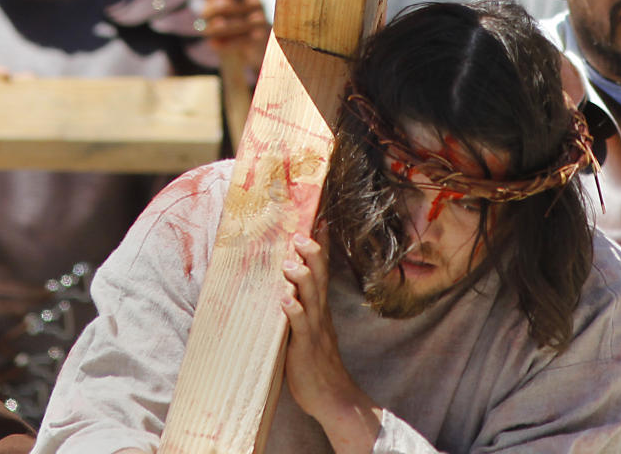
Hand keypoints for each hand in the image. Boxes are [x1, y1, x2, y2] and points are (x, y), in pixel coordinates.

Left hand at [199, 0, 267, 70]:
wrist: (254, 42)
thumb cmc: (231, 14)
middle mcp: (256, 1)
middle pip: (223, 4)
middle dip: (207, 11)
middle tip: (203, 15)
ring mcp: (259, 21)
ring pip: (223, 25)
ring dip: (210, 29)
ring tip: (206, 30)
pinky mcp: (258, 40)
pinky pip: (231, 42)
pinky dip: (219, 44)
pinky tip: (214, 43)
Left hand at [283, 233, 379, 453]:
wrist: (335, 400)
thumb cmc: (316, 367)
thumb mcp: (310, 333)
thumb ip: (301, 312)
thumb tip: (286, 290)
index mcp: (321, 310)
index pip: (322, 272)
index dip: (322, 247)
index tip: (319, 221)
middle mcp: (320, 316)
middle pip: (318, 278)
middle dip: (311, 253)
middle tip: (301, 232)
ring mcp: (315, 332)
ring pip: (311, 298)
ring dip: (300, 277)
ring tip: (289, 261)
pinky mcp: (305, 349)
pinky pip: (300, 327)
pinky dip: (294, 312)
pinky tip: (285, 299)